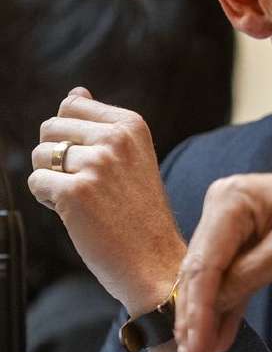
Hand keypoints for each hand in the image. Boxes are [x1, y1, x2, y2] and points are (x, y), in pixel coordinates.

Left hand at [28, 87, 184, 316]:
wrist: (155, 260)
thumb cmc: (140, 213)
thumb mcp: (131, 157)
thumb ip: (101, 122)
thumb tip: (76, 92)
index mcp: (132, 125)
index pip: (73, 105)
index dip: (74, 137)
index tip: (99, 163)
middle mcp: (116, 138)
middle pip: (51, 127)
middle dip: (57, 156)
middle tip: (89, 185)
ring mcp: (97, 164)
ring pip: (41, 155)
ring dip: (52, 179)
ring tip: (84, 200)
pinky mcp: (76, 191)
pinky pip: (37, 182)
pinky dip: (48, 200)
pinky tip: (77, 214)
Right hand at [174, 168, 271, 351]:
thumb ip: (251, 273)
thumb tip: (211, 305)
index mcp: (231, 199)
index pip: (205, 262)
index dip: (197, 309)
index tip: (195, 349)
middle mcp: (223, 209)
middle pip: (201, 272)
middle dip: (195, 319)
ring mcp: (234, 227)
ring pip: (211, 279)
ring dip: (206, 318)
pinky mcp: (248, 244)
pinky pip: (231, 279)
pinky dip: (226, 307)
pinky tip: (219, 338)